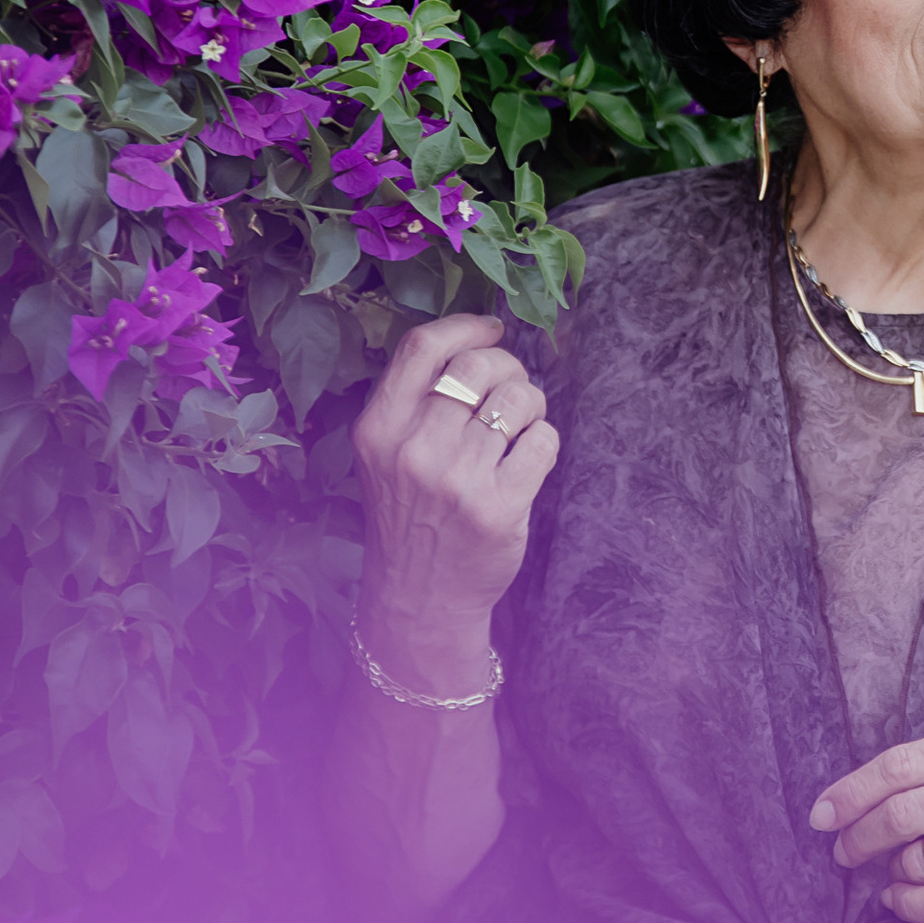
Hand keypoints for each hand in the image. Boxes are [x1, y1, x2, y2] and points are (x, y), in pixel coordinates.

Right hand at [351, 313, 558, 649]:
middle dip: (508, 366)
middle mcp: (414, 451)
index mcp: (378, 430)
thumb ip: (415, 401)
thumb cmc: (409, 514)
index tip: (492, 328)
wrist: (419, 597)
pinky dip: (544, 440)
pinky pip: (543, 440)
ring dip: (530, 405)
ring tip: (519, 427)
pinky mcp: (498, 508)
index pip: (422, 347)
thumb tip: (479, 339)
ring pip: (518, 399)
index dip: (467, 325)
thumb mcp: (386, 455)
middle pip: (479, 366)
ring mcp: (457, 481)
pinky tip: (527, 458)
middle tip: (511, 389)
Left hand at [810, 715, 923, 922]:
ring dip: (891, 871)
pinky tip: (900, 901)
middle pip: (900, 811)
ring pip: (915, 858)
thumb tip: (864, 796)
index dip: (851, 791)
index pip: (900, 764)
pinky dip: (907, 905)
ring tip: (890, 872)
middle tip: (842, 850)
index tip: (822, 812)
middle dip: (857, 835)